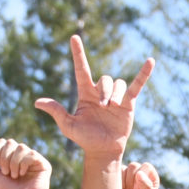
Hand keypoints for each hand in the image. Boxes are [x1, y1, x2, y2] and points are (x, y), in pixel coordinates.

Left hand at [0, 139, 52, 188]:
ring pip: (21, 147)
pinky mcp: (43, 165)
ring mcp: (33, 160)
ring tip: (15, 176)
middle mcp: (22, 157)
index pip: (3, 142)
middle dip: (4, 157)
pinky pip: (32, 154)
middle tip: (6, 172)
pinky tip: (23, 174)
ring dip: (14, 162)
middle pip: (10, 142)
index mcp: (10, 158)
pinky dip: (24, 164)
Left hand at [33, 35, 153, 160]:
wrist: (103, 150)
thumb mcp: (68, 126)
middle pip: (105, 79)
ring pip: (118, 83)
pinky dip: (143, 74)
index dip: (78, 54)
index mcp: (85, 94)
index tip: (74, 37)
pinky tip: (150, 62)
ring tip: (114, 107)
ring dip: (116, 93)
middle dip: (105, 89)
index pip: (81, 69)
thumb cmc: (84, 138)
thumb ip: (56, 111)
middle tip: (104, 105)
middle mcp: (101, 92)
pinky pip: (136, 85)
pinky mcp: (129, 103)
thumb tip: (37, 102)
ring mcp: (116, 97)